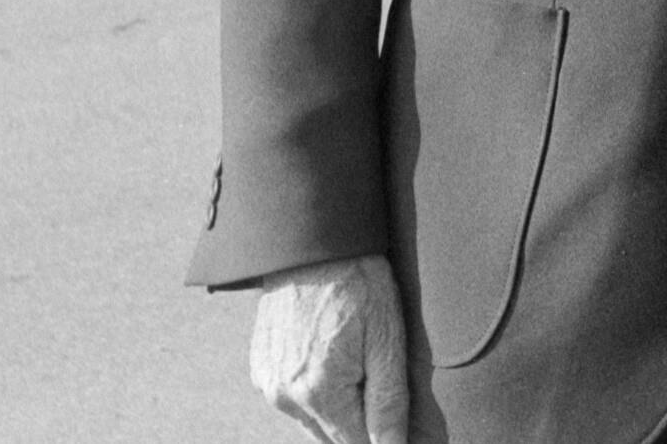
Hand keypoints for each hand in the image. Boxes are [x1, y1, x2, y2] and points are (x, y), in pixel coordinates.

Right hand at [250, 252, 410, 443]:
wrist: (312, 241)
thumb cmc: (357, 283)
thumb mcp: (387, 339)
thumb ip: (389, 404)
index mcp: (318, 392)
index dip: (386, 440)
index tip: (405, 428)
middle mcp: (285, 396)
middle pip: (333, 438)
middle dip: (362, 426)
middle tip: (381, 380)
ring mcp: (268, 383)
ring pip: (314, 420)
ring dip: (339, 409)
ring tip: (359, 360)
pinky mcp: (260, 368)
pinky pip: (294, 398)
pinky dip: (317, 391)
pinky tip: (334, 356)